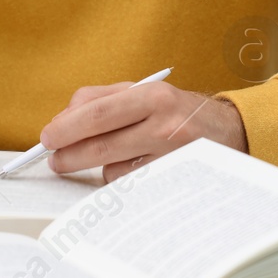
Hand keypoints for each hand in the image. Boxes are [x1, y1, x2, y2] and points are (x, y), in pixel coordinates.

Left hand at [39, 81, 249, 182]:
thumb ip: (101, 99)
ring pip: (112, 169)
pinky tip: (131, 168)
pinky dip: (120, 179)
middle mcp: (165, 124)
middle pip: (100, 144)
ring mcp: (171, 157)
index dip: (66, 127)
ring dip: (98, 167)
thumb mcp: (143, 91)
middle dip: (68, 154)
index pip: (97, 112)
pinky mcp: (173, 181)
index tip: (47, 137)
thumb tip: (61, 120)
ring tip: (109, 156)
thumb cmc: (175, 110)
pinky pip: (129, 186)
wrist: (229, 132)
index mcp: (153, 95)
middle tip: (53, 159)